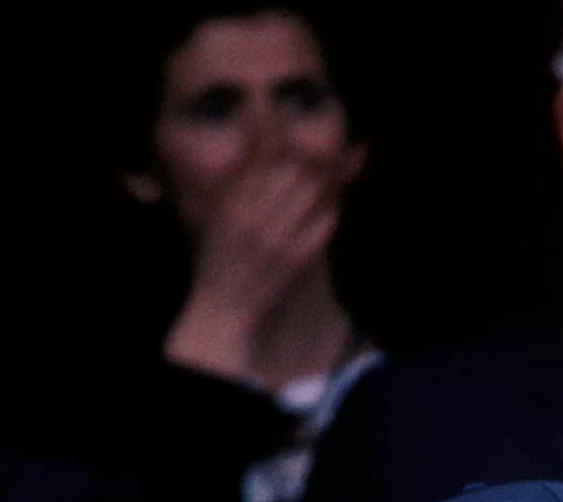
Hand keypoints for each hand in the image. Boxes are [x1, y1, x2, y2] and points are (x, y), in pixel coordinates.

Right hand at [165, 155, 350, 381]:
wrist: (225, 304)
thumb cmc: (223, 257)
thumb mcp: (222, 214)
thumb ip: (244, 185)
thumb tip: (272, 153)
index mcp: (233, 199)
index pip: (267, 158)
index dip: (293, 142)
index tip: (308, 136)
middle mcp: (253, 214)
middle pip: (296, 170)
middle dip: (318, 158)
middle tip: (337, 150)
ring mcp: (276, 236)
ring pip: (314, 193)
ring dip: (330, 181)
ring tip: (341, 171)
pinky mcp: (297, 257)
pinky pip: (325, 223)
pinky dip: (332, 210)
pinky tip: (334, 205)